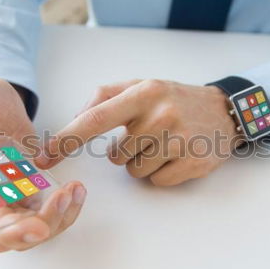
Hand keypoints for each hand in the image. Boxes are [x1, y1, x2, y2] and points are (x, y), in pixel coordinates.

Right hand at [0, 77, 86, 251]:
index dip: (7, 231)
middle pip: (10, 237)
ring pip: (33, 230)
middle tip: (63, 201)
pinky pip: (49, 215)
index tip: (36, 227)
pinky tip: (76, 189)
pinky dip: (66, 208)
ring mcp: (9, 199)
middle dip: (41, 227)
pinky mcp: (30, 194)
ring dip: (58, 217)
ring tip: (74, 190)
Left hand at [36, 79, 240, 185]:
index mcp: (144, 93)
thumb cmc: (174, 100)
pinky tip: (176, 156)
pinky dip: (160, 173)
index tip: (45, 154)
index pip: (96, 118)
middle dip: (124, 151)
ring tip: (163, 144)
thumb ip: (104, 98)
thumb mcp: (141, 87)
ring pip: (134, 171)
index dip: (68, 138)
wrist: (224, 112)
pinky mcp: (193, 162)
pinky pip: (156, 181)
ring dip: (142, 163)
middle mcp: (161, 114)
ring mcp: (179, 139)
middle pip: (115, 155)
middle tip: (148, 136)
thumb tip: (75, 120)